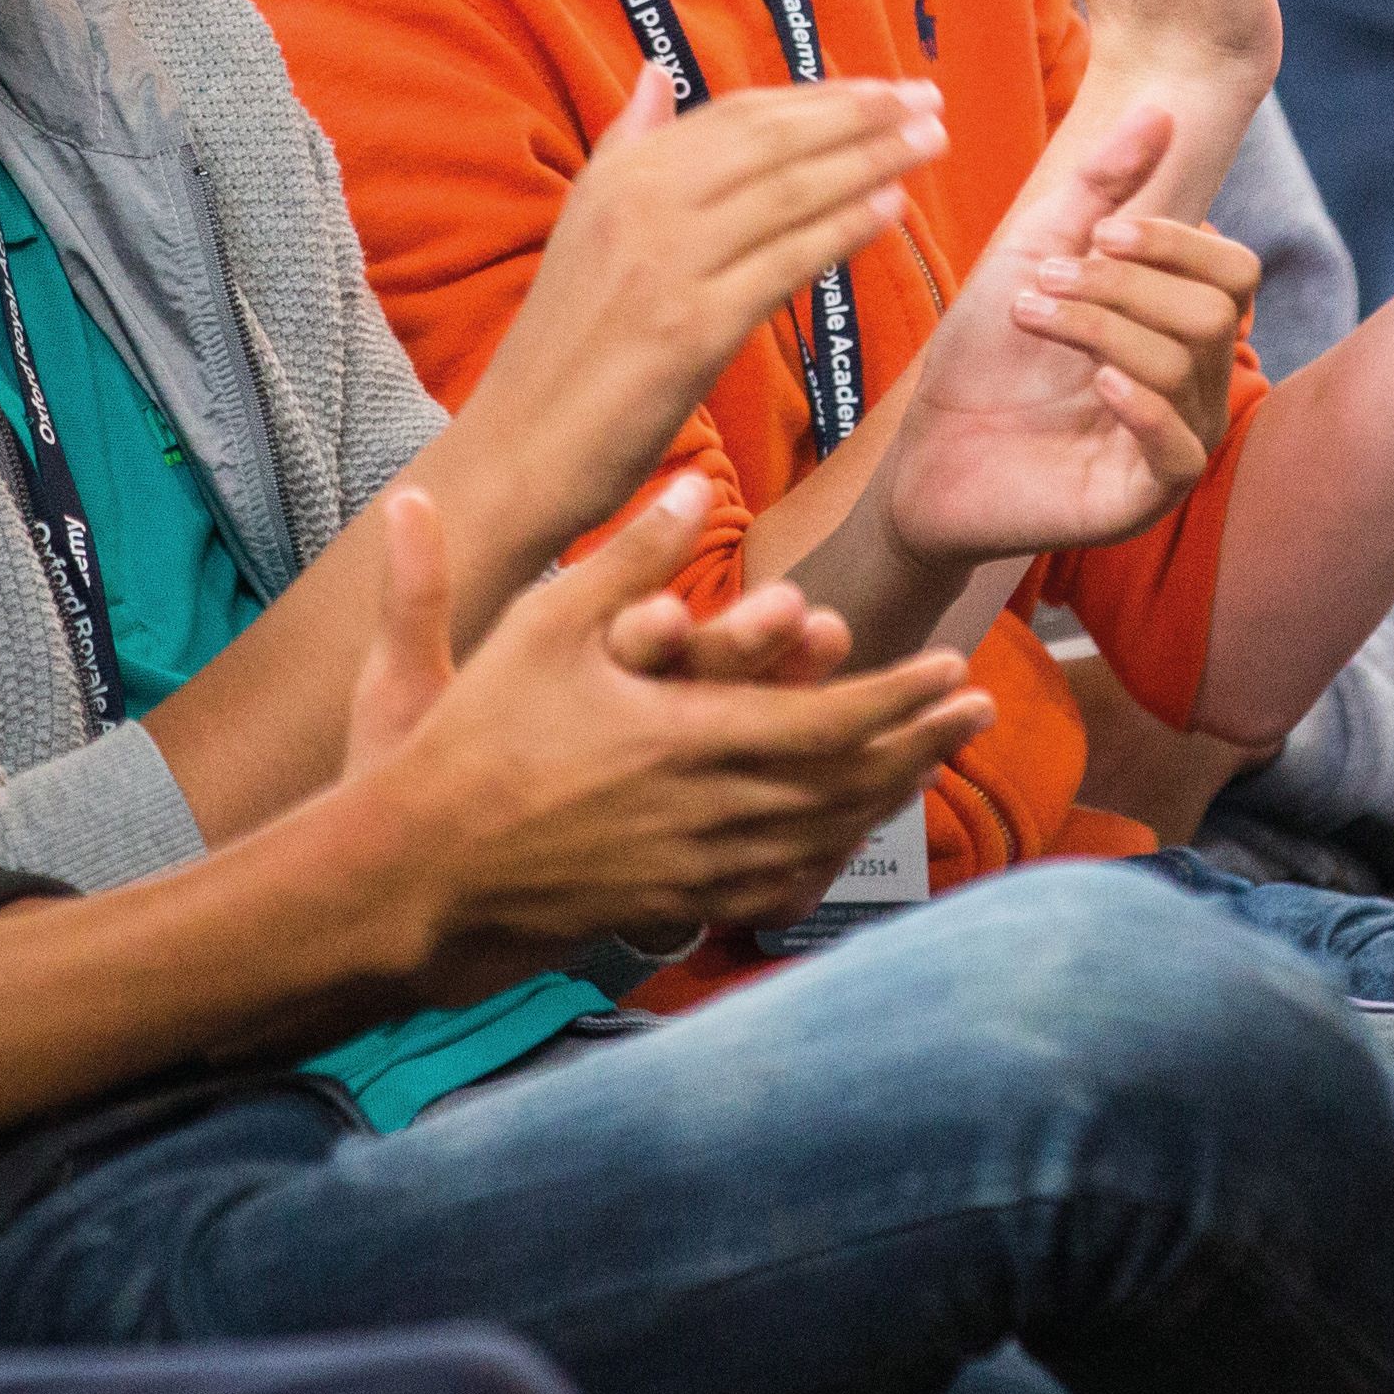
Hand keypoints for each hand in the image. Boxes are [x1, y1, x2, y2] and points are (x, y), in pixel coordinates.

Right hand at [341, 487, 993, 971]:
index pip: (831, 723)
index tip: (955, 673)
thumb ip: (628, 558)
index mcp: (691, 741)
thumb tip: (692, 486)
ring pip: (819, 837)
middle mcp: (710, 814)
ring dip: (883, 797)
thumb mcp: (543, 626)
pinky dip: (823, 855)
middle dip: (919, 745)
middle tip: (977, 714)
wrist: (416, 871)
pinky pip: (773, 884)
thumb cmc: (470, 741)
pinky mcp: (669, 906)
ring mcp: (695, 871)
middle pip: (848, 783)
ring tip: (927, 765)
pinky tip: (840, 840)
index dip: (901, 699)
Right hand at [472, 65, 939, 512]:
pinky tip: (891, 211)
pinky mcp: (691, 329)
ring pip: (788, 193)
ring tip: (930, 141)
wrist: (519, 447)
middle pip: (772, 141)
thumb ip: (628, 146)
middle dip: (860, 116)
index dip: (819, 97)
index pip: (739, 116)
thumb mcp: (583, 224)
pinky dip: (843, 230)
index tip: (883, 89)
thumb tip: (657, 74)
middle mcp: (640, 205)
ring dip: (870, 161)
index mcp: (620, 173)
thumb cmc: (564, 345)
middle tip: (928, 100)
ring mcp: (665, 265)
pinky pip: (785, 264)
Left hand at [872, 99, 1222, 570]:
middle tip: (1046, 278)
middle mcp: (1195, 383)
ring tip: (1031, 315)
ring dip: (1101, 325)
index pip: (1236, 270)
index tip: (1100, 230)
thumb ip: (1101, 185)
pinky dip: (1141, 406)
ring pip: (1188, 364)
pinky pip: (1182, 449)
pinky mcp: (1145, 498)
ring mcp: (1176, 443)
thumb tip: (1162, 107)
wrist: (923, 450)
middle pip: (1215, 311)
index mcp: (1179, 324)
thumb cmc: (985, 353)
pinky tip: (1093, 385)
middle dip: (1127, 282)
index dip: (1178, 241)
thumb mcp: (1037, 250)